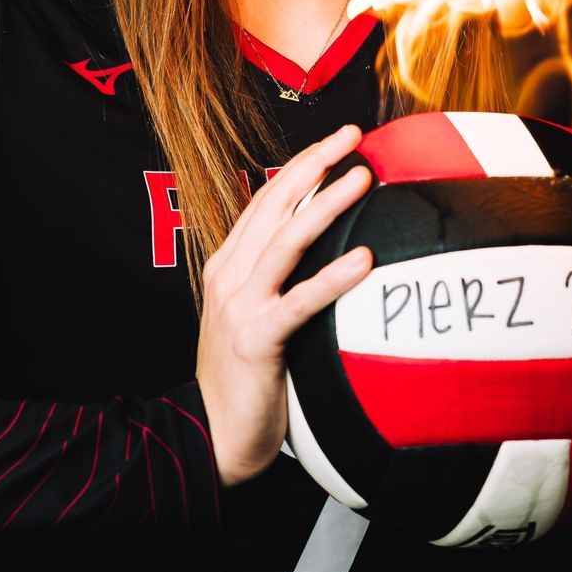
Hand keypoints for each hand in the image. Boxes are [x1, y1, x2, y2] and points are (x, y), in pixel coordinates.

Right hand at [196, 123, 376, 487]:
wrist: (208, 436)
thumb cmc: (244, 380)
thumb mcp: (258, 318)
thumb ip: (281, 284)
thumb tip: (333, 256)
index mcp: (228, 266)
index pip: (266, 201)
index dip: (301, 166)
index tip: (338, 140)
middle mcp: (229, 276)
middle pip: (274, 206)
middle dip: (314, 165)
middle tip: (353, 135)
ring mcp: (239, 306)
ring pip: (286, 241)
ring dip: (325, 205)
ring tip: (362, 178)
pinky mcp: (255, 339)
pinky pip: (299, 302)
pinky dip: (332, 278)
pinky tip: (363, 260)